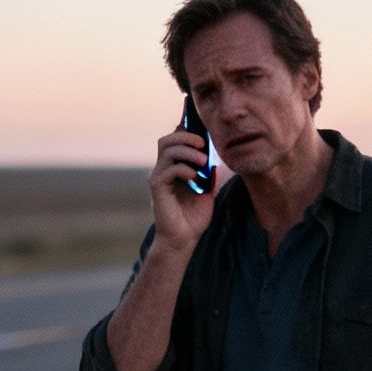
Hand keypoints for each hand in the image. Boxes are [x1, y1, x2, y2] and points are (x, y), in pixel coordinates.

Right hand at [148, 129, 216, 251]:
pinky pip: (168, 169)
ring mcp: (158, 177)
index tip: (203, 131)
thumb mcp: (207, 191)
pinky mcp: (157, 187)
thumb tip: (214, 157)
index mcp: (174, 168)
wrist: (185, 239)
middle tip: (203, 143)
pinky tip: (194, 177)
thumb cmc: (194, 217)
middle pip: (167, 140)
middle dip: (185, 136)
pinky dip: (183, 168)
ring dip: (187, 151)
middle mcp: (163, 170)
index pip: (175, 141)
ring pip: (167, 150)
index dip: (185, 131)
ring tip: (203, 161)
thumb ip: (208, 173)